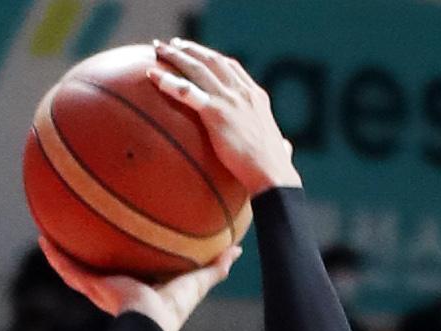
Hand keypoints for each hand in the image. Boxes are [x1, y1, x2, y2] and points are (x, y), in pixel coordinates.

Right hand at [37, 235, 239, 330]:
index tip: (128, 238)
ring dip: (66, 253)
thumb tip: (236, 250)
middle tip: (88, 230)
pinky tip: (43, 238)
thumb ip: (215, 267)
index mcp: (140, 287)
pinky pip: (69, 269)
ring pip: (80, 268)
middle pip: (102, 266)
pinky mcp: (92, 287)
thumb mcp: (196, 282)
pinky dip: (56, 257)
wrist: (149, 325)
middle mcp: (116, 288)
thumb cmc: (173, 310)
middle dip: (95, 251)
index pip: (133, 267)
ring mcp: (101, 288)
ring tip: (52, 232)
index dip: (130, 255)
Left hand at [149, 39, 299, 194]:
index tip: (199, 53)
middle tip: (172, 45)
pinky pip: (187, 92)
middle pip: (212, 61)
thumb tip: (287, 149)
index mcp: (256, 97)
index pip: (232, 67)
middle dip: (190, 49)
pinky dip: (169, 82)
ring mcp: (229, 100)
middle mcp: (242, 92)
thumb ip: (280, 144)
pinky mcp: (217, 113)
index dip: (213, 58)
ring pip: (197, 68)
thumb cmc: (276, 170)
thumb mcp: (281, 149)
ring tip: (157, 50)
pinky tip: (153, 76)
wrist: (272, 175)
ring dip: (175, 56)